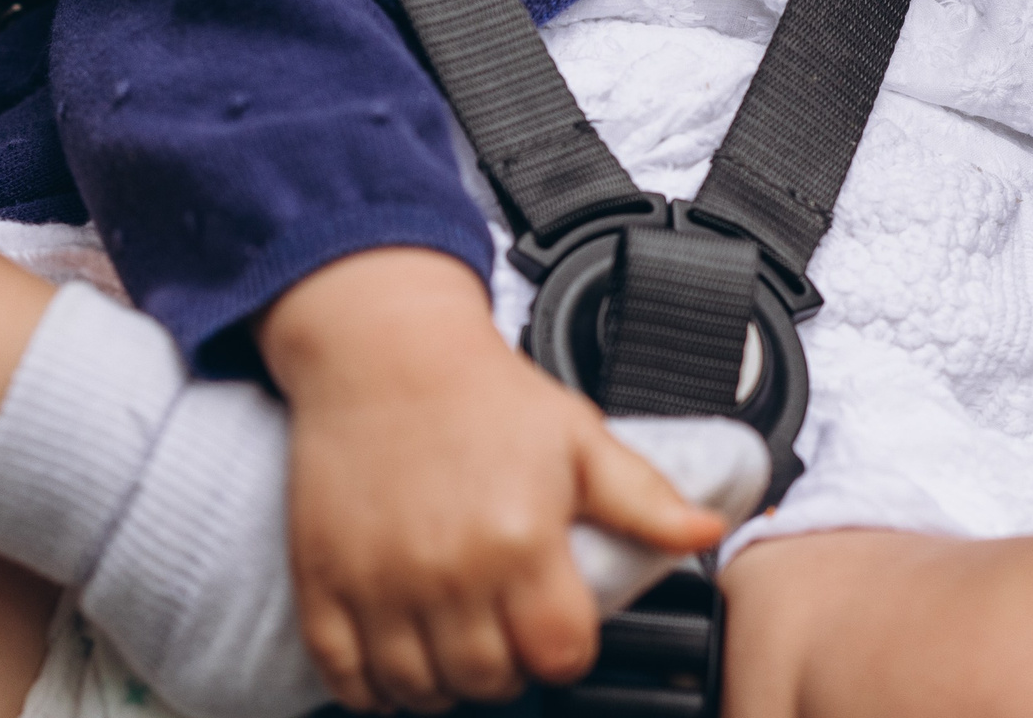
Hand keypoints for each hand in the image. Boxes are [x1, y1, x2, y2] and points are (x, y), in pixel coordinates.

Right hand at [257, 249, 725, 712]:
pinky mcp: (324, 579)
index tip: (554, 624)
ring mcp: (381, 580)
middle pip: (490, 681)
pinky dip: (371, 685)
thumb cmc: (480, 391)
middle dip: (507, 666)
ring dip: (442, 680)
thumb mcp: (576, 435)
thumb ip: (643, 498)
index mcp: (521, 538)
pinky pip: (346, 675)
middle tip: (502, 627)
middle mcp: (451, 570)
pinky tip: (393, 657)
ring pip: (420, 690)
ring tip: (452, 641)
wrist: (383, 349)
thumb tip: (709, 534)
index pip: (559, 657)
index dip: (565, 648)